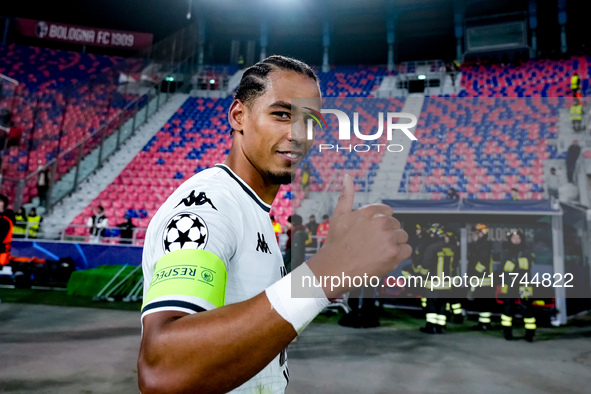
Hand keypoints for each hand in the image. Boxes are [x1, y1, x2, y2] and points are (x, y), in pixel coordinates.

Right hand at [307, 174, 411, 297]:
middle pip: (397, 225)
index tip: (372, 233)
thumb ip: (347, 195)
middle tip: (372, 245)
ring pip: (403, 237)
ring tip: (377, 252)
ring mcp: (388, 238)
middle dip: (388, 234)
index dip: (381, 224)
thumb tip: (347, 177)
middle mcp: (381, 222)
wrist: (333, 268)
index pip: (389, 213)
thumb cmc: (336, 244)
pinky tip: (384, 258)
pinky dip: (399, 256)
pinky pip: (407, 251)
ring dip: (394, 245)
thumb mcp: (339, 215)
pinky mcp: (394, 254)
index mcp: (371, 211)